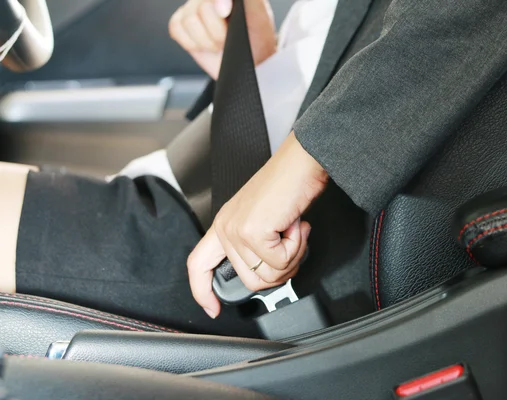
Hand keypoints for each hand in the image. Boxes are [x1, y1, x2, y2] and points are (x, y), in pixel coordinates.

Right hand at [169, 0, 276, 78]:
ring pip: (188, 20)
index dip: (218, 2)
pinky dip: (191, 42)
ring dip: (205, 40)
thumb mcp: (258, 13)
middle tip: (228, 39)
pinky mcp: (180, 23)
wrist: (250, 59)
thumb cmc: (256, 36)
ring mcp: (192, 7)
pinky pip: (176, 28)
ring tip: (219, 44)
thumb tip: (224, 0)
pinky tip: (204, 45)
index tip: (225, 12)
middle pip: (201, 8)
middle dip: (217, 31)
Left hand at [187, 132, 327, 317]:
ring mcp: (237, 230)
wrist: (302, 161)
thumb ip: (257, 246)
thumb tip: (270, 274)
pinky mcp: (253, 231)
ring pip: (268, 275)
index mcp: (224, 225)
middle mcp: (226, 228)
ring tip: (293, 230)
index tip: (212, 309)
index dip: (202, 292)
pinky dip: (297, 247)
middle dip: (281, 270)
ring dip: (291, 257)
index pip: (198, 265)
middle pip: (250, 281)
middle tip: (291, 244)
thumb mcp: (264, 219)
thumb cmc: (289, 185)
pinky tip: (296, 225)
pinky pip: (280, 262)